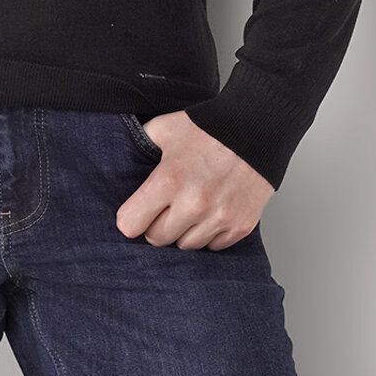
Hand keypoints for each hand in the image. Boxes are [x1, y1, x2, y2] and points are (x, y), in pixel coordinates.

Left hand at [116, 110, 273, 250]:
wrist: (256, 128)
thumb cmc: (209, 128)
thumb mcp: (164, 129)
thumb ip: (139, 145)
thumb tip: (119, 157)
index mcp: (168, 181)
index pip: (130, 225)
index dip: (131, 217)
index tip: (136, 210)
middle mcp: (193, 205)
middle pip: (157, 239)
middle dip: (156, 224)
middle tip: (164, 206)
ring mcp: (218, 218)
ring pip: (185, 246)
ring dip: (183, 231)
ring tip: (189, 206)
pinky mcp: (239, 227)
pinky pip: (213, 246)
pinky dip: (208, 233)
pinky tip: (209, 211)